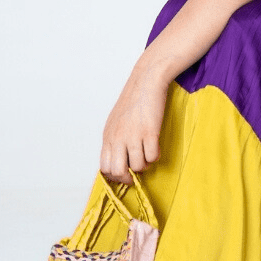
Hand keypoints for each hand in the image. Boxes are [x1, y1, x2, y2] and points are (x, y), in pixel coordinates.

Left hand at [100, 57, 169, 183]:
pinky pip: (152, 157)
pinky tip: (156, 146)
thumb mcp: (116, 123)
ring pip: (137, 167)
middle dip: (128, 177)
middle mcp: (117, 138)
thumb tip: (119, 160)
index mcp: (107, 137)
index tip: (124, 175)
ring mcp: (133, 136)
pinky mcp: (149, 132)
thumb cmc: (133, 101)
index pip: (104, 168)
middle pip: (117, 171)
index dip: (114, 176)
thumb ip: (114, 141)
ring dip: (145, 165)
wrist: (146, 82)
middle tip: (137, 173)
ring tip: (147, 153)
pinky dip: (155, 156)